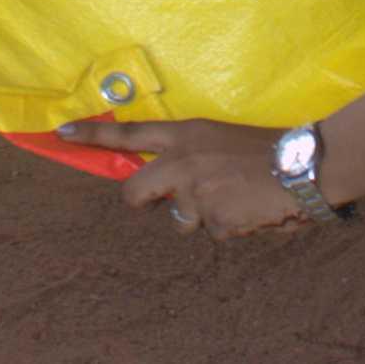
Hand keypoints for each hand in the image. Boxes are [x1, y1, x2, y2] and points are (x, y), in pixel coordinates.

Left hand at [52, 120, 300, 240]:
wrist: (302, 165)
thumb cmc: (266, 149)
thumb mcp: (219, 139)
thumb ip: (190, 156)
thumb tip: (171, 183)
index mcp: (186, 134)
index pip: (129, 133)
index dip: (92, 135)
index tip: (61, 132)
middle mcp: (183, 161)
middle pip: (135, 192)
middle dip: (144, 201)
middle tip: (168, 200)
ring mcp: (195, 193)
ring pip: (181, 219)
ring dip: (202, 216)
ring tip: (234, 198)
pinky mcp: (213, 220)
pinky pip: (213, 232)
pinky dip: (230, 227)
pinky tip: (250, 211)